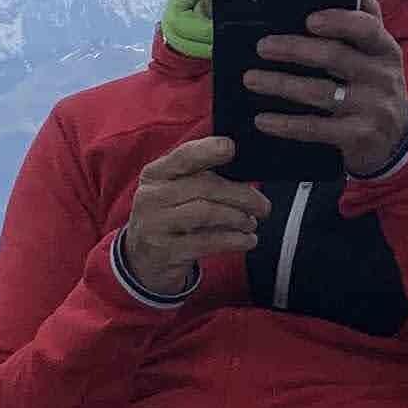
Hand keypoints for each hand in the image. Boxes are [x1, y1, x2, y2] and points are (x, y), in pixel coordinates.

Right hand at [118, 135, 266, 298]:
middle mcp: (151, 196)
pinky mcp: (166, 251)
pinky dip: (234, 240)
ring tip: (252, 223)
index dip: (207, 150)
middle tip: (263, 206)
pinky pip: (207, 242)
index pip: (183, 157)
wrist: (144, 261)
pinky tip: (248, 240)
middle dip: (241, 195)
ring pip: (206, 212)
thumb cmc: (170, 217)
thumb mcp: (175, 192)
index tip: (231, 147)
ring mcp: (155, 225)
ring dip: (238, 217)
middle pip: (204, 187)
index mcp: (155, 174)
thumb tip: (244, 168)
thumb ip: (201, 176)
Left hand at [245, 8, 407, 179]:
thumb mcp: (379, 55)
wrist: (396, 140)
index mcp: (385, 49)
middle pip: (335, 57)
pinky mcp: (358, 136)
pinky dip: (287, 124)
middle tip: (262, 46)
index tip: (308, 20)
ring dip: (281, 85)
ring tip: (251, 79)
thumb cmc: (376, 87)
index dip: (339, 21)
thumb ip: (365, 22)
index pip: (366, 28)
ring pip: (320, 92)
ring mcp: (372, 108)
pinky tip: (263, 120)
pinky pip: (316, 128)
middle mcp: (382, 77)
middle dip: (295, 49)